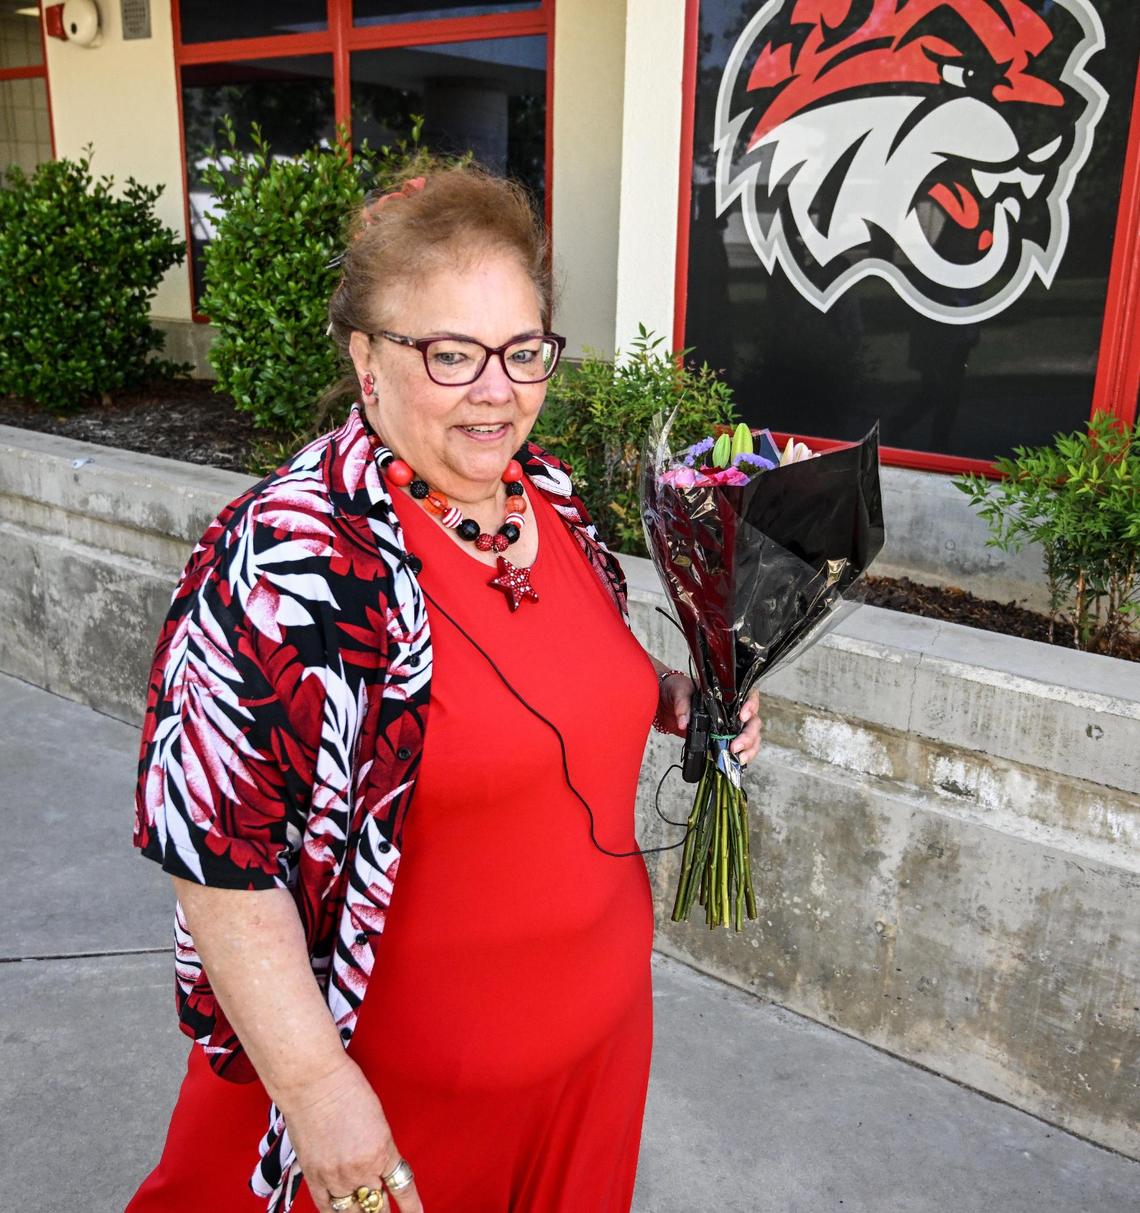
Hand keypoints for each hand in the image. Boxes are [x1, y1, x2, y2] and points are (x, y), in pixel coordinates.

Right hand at [280, 1056, 423, 1212]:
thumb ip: (380, 1146)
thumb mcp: (377, 1117)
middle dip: (382, 1210)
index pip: (403, 1187)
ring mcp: (336, 1176)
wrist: (314, 1083)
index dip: (412, 1206)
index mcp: (383, 1150)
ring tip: (365, 1212)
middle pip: (377, 1204)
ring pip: (353, 1212)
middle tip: (385, 1212)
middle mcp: (362, 1169)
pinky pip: (328, 1208)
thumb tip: (379, 1165)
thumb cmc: (347, 1088)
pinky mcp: (314, 1177)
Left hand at [657, 675, 762, 765]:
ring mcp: (728, 726)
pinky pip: (740, 748)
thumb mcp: (678, 691)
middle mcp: (732, 711)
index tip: (743, 716)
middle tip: (735, 746)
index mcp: (726, 695)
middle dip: (748, 736)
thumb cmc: (676, 690)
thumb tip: (683, 722)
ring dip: (749, 748)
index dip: (751, 706)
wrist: (666, 703)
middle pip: (753, 722)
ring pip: (751, 737)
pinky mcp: (722, 739)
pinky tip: (736, 762)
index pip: (749, 696)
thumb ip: (682, 704)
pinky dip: (742, 756)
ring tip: (739, 758)